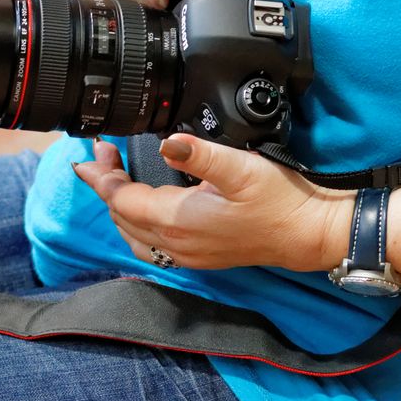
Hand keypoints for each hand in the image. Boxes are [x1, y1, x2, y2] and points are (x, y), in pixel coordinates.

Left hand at [72, 136, 354, 271]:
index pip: (120, 200)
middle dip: (107, 185)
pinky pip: (149, 245)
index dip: (102, 176)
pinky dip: (135, 223)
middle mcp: (175, 244)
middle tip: (104, 155)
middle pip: (121, 216)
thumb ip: (200, 154)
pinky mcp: (197, 257)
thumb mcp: (242, 168)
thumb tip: (169, 143)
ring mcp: (185, 255)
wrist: (310, 234)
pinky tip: (142, 208)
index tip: (91, 154)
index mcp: (177, 221)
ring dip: (119, 205)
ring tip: (117, 176)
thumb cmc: (281, 200)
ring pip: (131, 233)